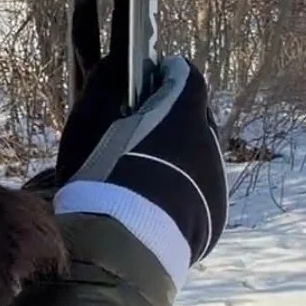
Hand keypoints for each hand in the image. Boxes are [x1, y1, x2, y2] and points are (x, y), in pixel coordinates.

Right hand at [55, 56, 227, 269]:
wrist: (123, 246)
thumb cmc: (104, 174)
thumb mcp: (90, 120)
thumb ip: (107, 81)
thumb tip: (119, 59)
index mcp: (185, 113)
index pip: (186, 75)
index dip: (163, 75)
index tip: (141, 85)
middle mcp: (210, 143)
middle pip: (194, 116)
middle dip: (169, 117)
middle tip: (133, 131)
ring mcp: (216, 181)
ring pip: (197, 154)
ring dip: (175, 155)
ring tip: (138, 174)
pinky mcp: (215, 216)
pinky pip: (198, 190)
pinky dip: (180, 189)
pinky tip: (150, 204)